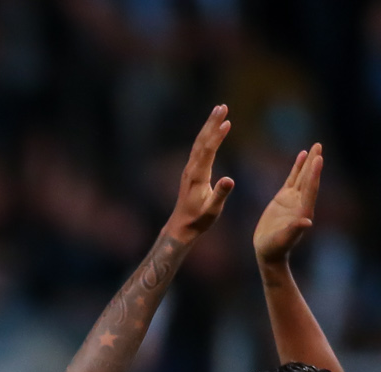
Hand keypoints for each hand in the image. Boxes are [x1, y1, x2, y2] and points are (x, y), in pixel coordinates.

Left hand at [167, 104, 234, 241]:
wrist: (181, 227)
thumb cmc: (199, 220)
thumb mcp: (213, 210)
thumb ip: (221, 195)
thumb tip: (229, 179)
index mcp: (198, 176)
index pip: (208, 151)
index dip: (217, 136)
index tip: (227, 122)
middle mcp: (191, 169)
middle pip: (202, 141)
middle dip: (212, 123)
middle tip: (222, 106)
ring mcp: (190, 169)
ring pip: (200, 143)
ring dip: (209, 126)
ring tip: (219, 110)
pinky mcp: (191, 171)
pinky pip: (200, 149)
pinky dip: (207, 136)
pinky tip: (212, 129)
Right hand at [253, 143, 321, 267]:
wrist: (268, 251)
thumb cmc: (275, 248)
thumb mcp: (283, 240)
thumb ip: (294, 231)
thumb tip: (306, 223)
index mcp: (303, 211)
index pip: (310, 189)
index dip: (314, 174)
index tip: (318, 158)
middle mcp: (301, 202)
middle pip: (309, 178)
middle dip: (314, 162)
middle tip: (319, 145)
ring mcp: (293, 199)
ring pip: (302, 176)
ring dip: (308, 162)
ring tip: (314, 147)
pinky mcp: (283, 198)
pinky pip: (292, 179)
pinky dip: (297, 168)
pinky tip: (301, 157)